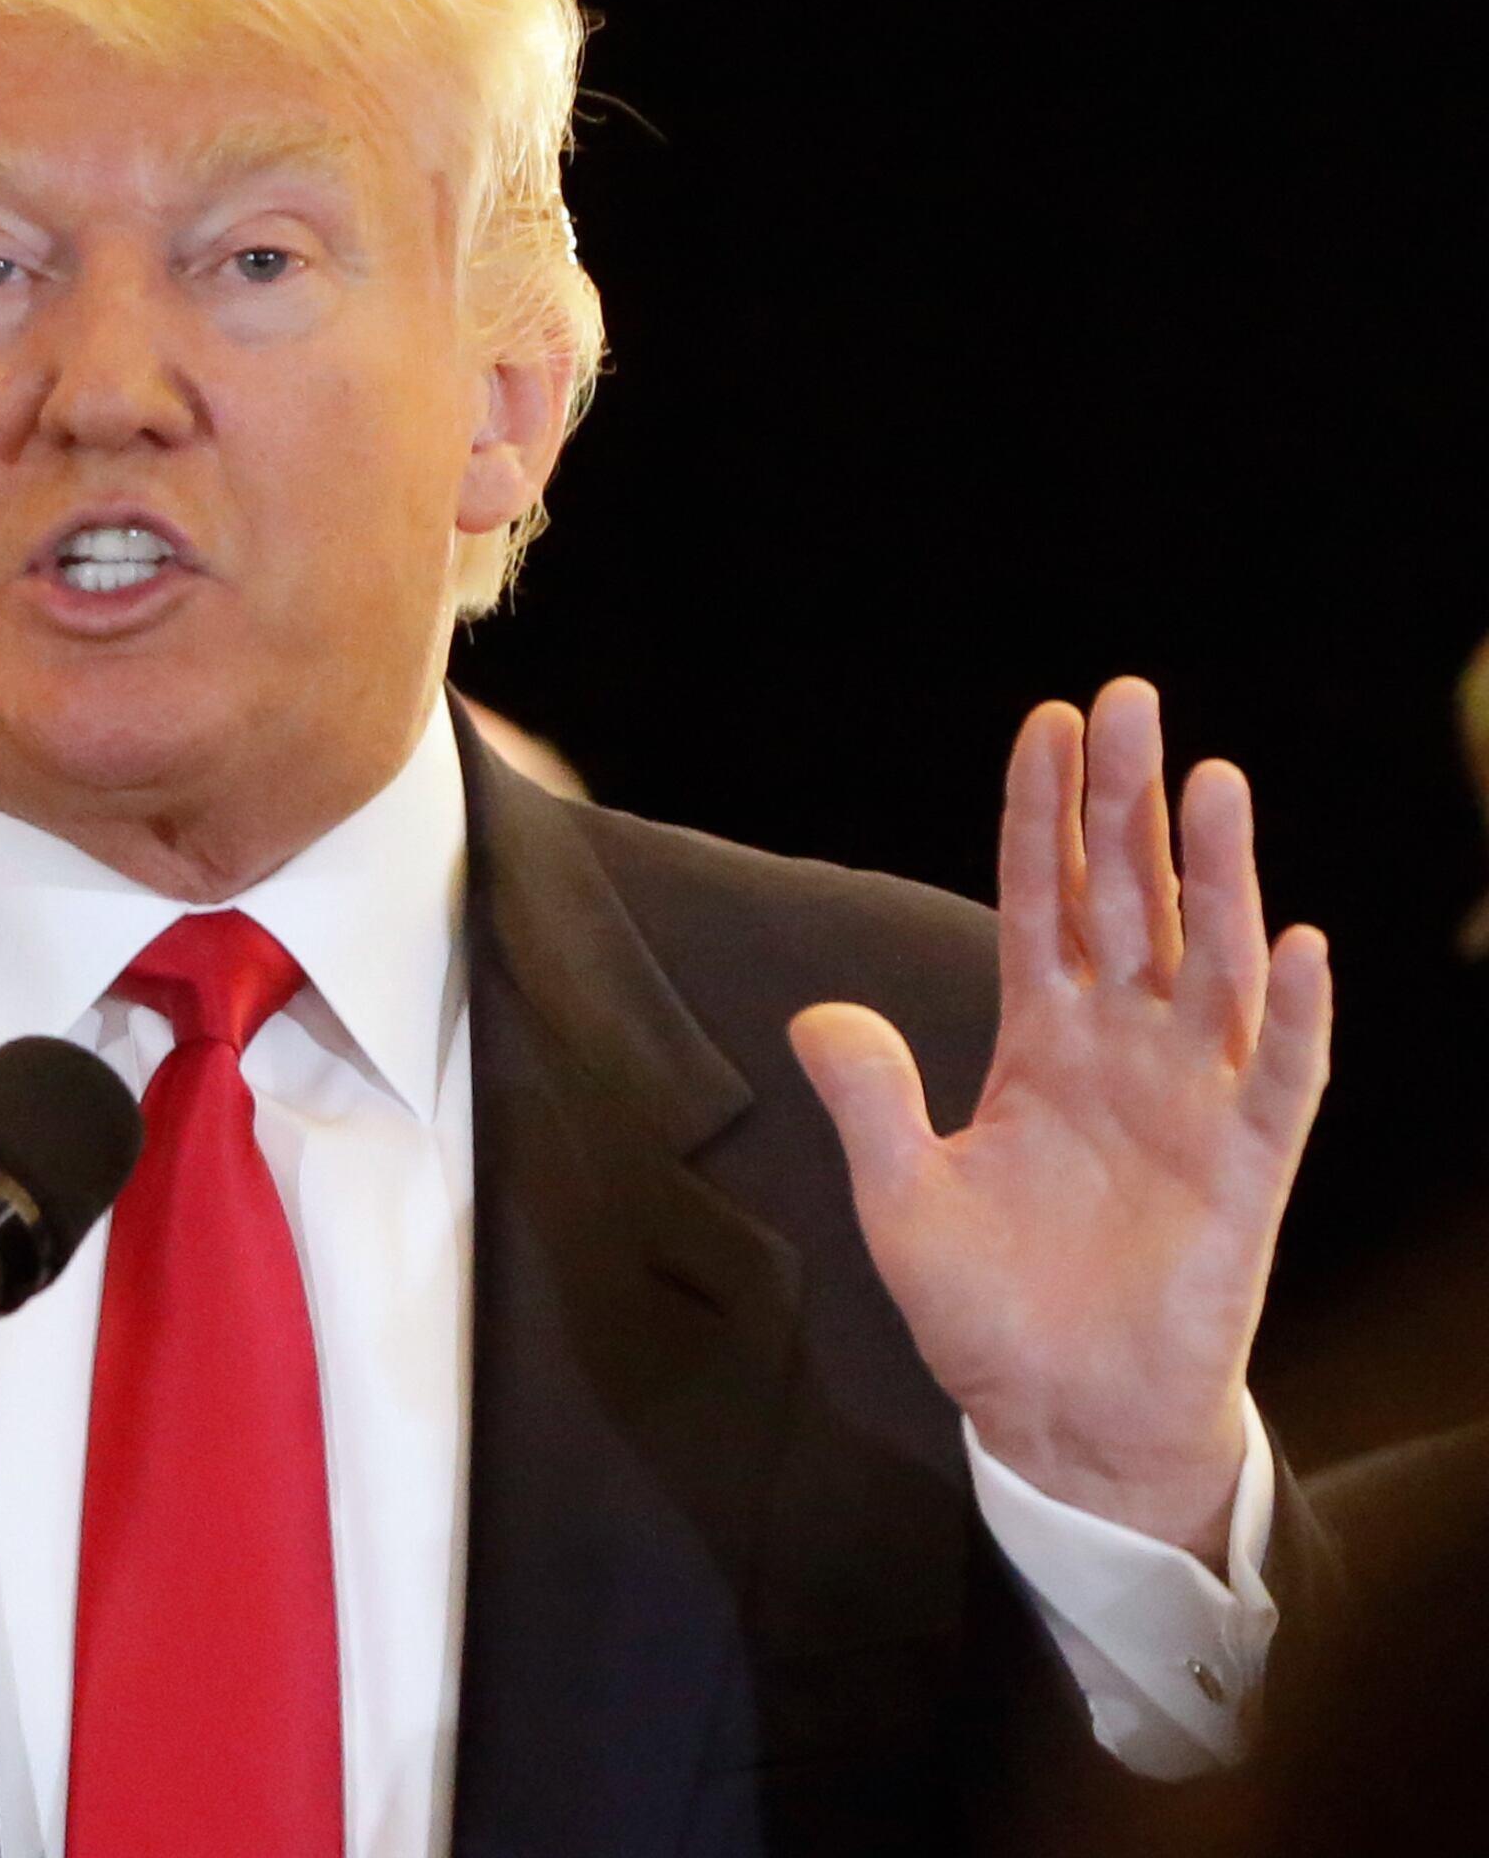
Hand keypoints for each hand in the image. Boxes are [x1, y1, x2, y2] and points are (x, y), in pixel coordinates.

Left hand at [790, 679, 1327, 1567]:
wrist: (1061, 1419)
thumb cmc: (990, 1312)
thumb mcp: (901, 1200)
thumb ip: (870, 1104)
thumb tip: (819, 1014)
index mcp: (1043, 1048)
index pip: (1044, 903)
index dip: (1045, 816)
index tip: (1050, 721)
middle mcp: (1126, 1054)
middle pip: (1129, 903)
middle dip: (1127, 804)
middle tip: (1131, 700)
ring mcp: (1193, 1105)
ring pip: (1213, 964)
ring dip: (1217, 876)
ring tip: (1212, 782)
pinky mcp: (1245, 1173)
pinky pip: (1280, 1081)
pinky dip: (1295, 1017)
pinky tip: (1300, 945)